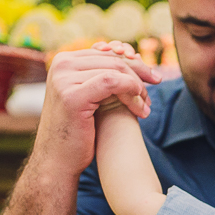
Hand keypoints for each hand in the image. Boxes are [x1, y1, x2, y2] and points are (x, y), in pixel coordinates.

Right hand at [34, 40, 159, 174]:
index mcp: (63, 61)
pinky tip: (140, 108)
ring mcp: (64, 79)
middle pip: (113, 59)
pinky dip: (131, 92)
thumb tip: (133, 55)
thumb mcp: (89, 96)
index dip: (132, 63)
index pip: (106, 53)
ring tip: (146, 106)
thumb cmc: (77, 132)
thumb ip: (102, 76)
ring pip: (115, 70)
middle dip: (139, 73)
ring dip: (137, 87)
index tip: (151, 76)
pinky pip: (111, 82)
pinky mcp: (72, 95)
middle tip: (157, 85)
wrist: (57, 161)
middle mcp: (61, 64)